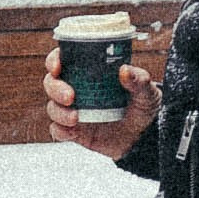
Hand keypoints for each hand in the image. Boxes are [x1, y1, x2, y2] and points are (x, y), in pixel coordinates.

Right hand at [43, 38, 161, 157]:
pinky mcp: (75, 132)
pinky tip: (72, 131)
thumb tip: (125, 70)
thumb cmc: (144, 107)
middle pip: (51, 82)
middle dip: (55, 88)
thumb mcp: (147, 91)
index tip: (57, 66)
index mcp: (89, 72)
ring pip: (52, 107)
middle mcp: (77, 89)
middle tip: (70, 96)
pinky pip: (58, 131)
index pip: (64, 59)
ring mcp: (74, 110)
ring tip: (75, 118)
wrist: (145, 138)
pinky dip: (60, 130)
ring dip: (58, 111)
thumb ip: (139, 80)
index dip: (54, 60)